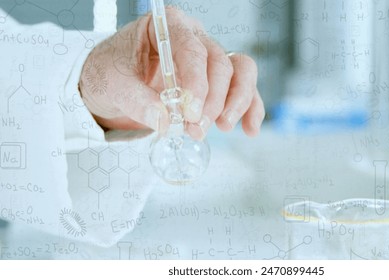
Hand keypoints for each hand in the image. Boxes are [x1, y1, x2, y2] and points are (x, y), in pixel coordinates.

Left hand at [79, 7, 264, 138]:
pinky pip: (244, 90)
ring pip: (240, 71)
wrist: (114, 86)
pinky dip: (250, 109)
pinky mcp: (216, 82)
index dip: (197, 82)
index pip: (192, 49)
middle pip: (220, 62)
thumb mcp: (112, 84)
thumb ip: (135, 100)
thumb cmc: (112, 73)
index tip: (191, 111)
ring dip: (237, 101)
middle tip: (197, 126)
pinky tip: (249, 129)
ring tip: (224, 126)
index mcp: (167, 26)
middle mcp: (194, 37)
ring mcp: (209, 59)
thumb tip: (163, 120)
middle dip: (213, 99)